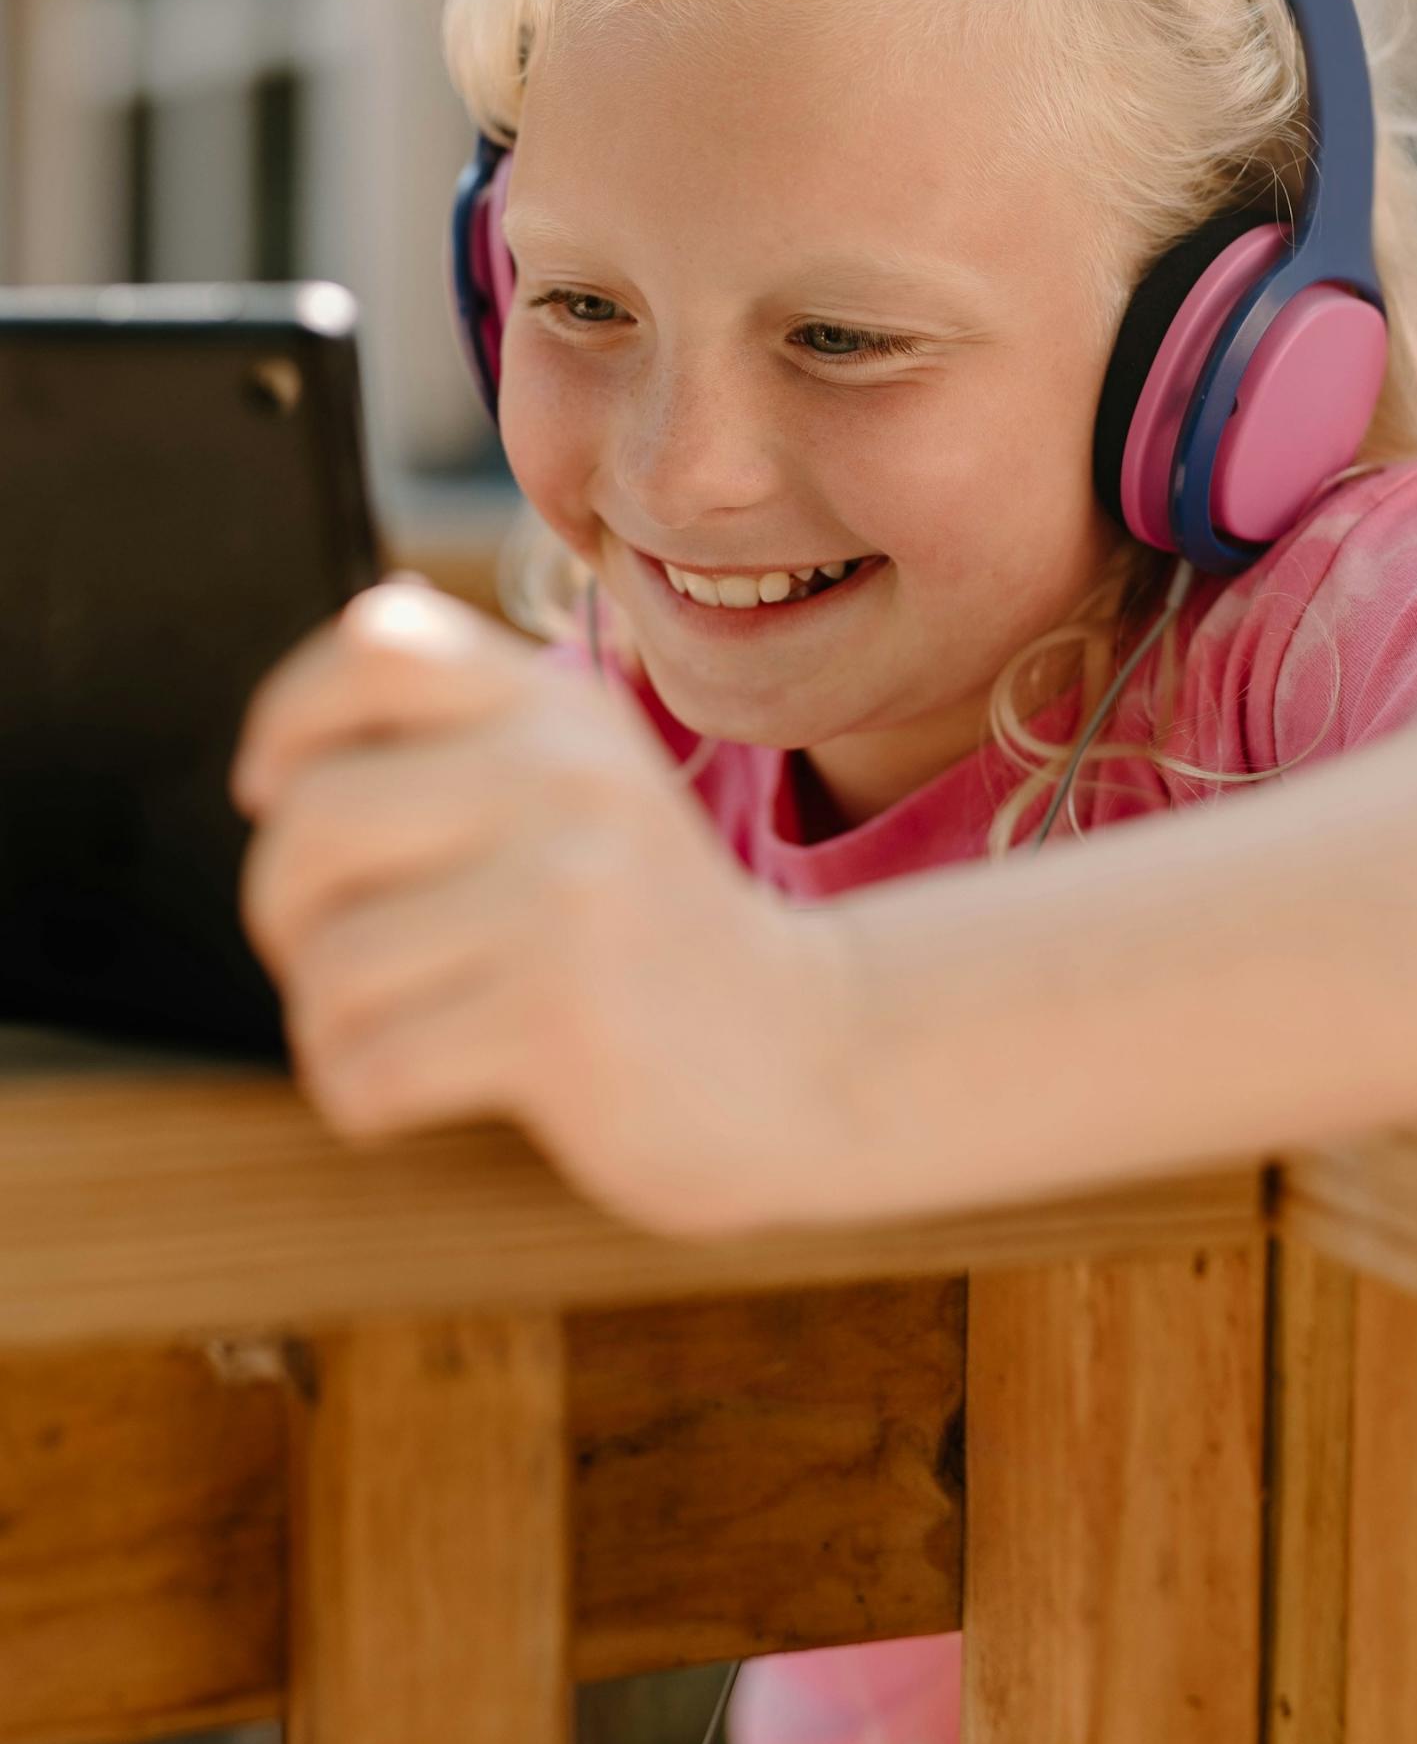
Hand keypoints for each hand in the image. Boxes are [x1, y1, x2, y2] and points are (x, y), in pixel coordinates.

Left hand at [228, 578, 850, 1237]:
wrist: (810, 1053)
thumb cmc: (654, 931)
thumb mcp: (590, 787)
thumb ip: (479, 730)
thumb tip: (334, 685)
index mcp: (561, 710)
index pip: (378, 647)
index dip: (289, 720)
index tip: (280, 795)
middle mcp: (563, 780)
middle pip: (313, 817)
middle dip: (286, 909)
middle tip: (337, 952)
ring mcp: (563, 896)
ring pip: (330, 960)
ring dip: (329, 1022)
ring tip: (397, 1030)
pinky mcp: (558, 1021)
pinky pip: (366, 1064)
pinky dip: (361, 1097)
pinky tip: (416, 1093)